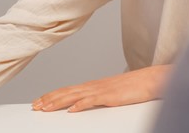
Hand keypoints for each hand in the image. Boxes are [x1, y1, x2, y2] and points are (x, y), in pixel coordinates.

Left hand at [31, 64, 171, 112]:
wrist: (153, 79)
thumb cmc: (136, 87)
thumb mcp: (114, 93)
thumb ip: (100, 96)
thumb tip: (88, 103)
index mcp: (95, 85)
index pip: (69, 89)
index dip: (53, 95)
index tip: (40, 101)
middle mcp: (95, 85)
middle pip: (67, 91)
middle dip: (50, 99)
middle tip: (35, 106)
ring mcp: (103, 89)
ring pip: (75, 95)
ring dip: (59, 101)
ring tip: (45, 107)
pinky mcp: (112, 96)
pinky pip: (93, 100)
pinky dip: (81, 104)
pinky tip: (72, 109)